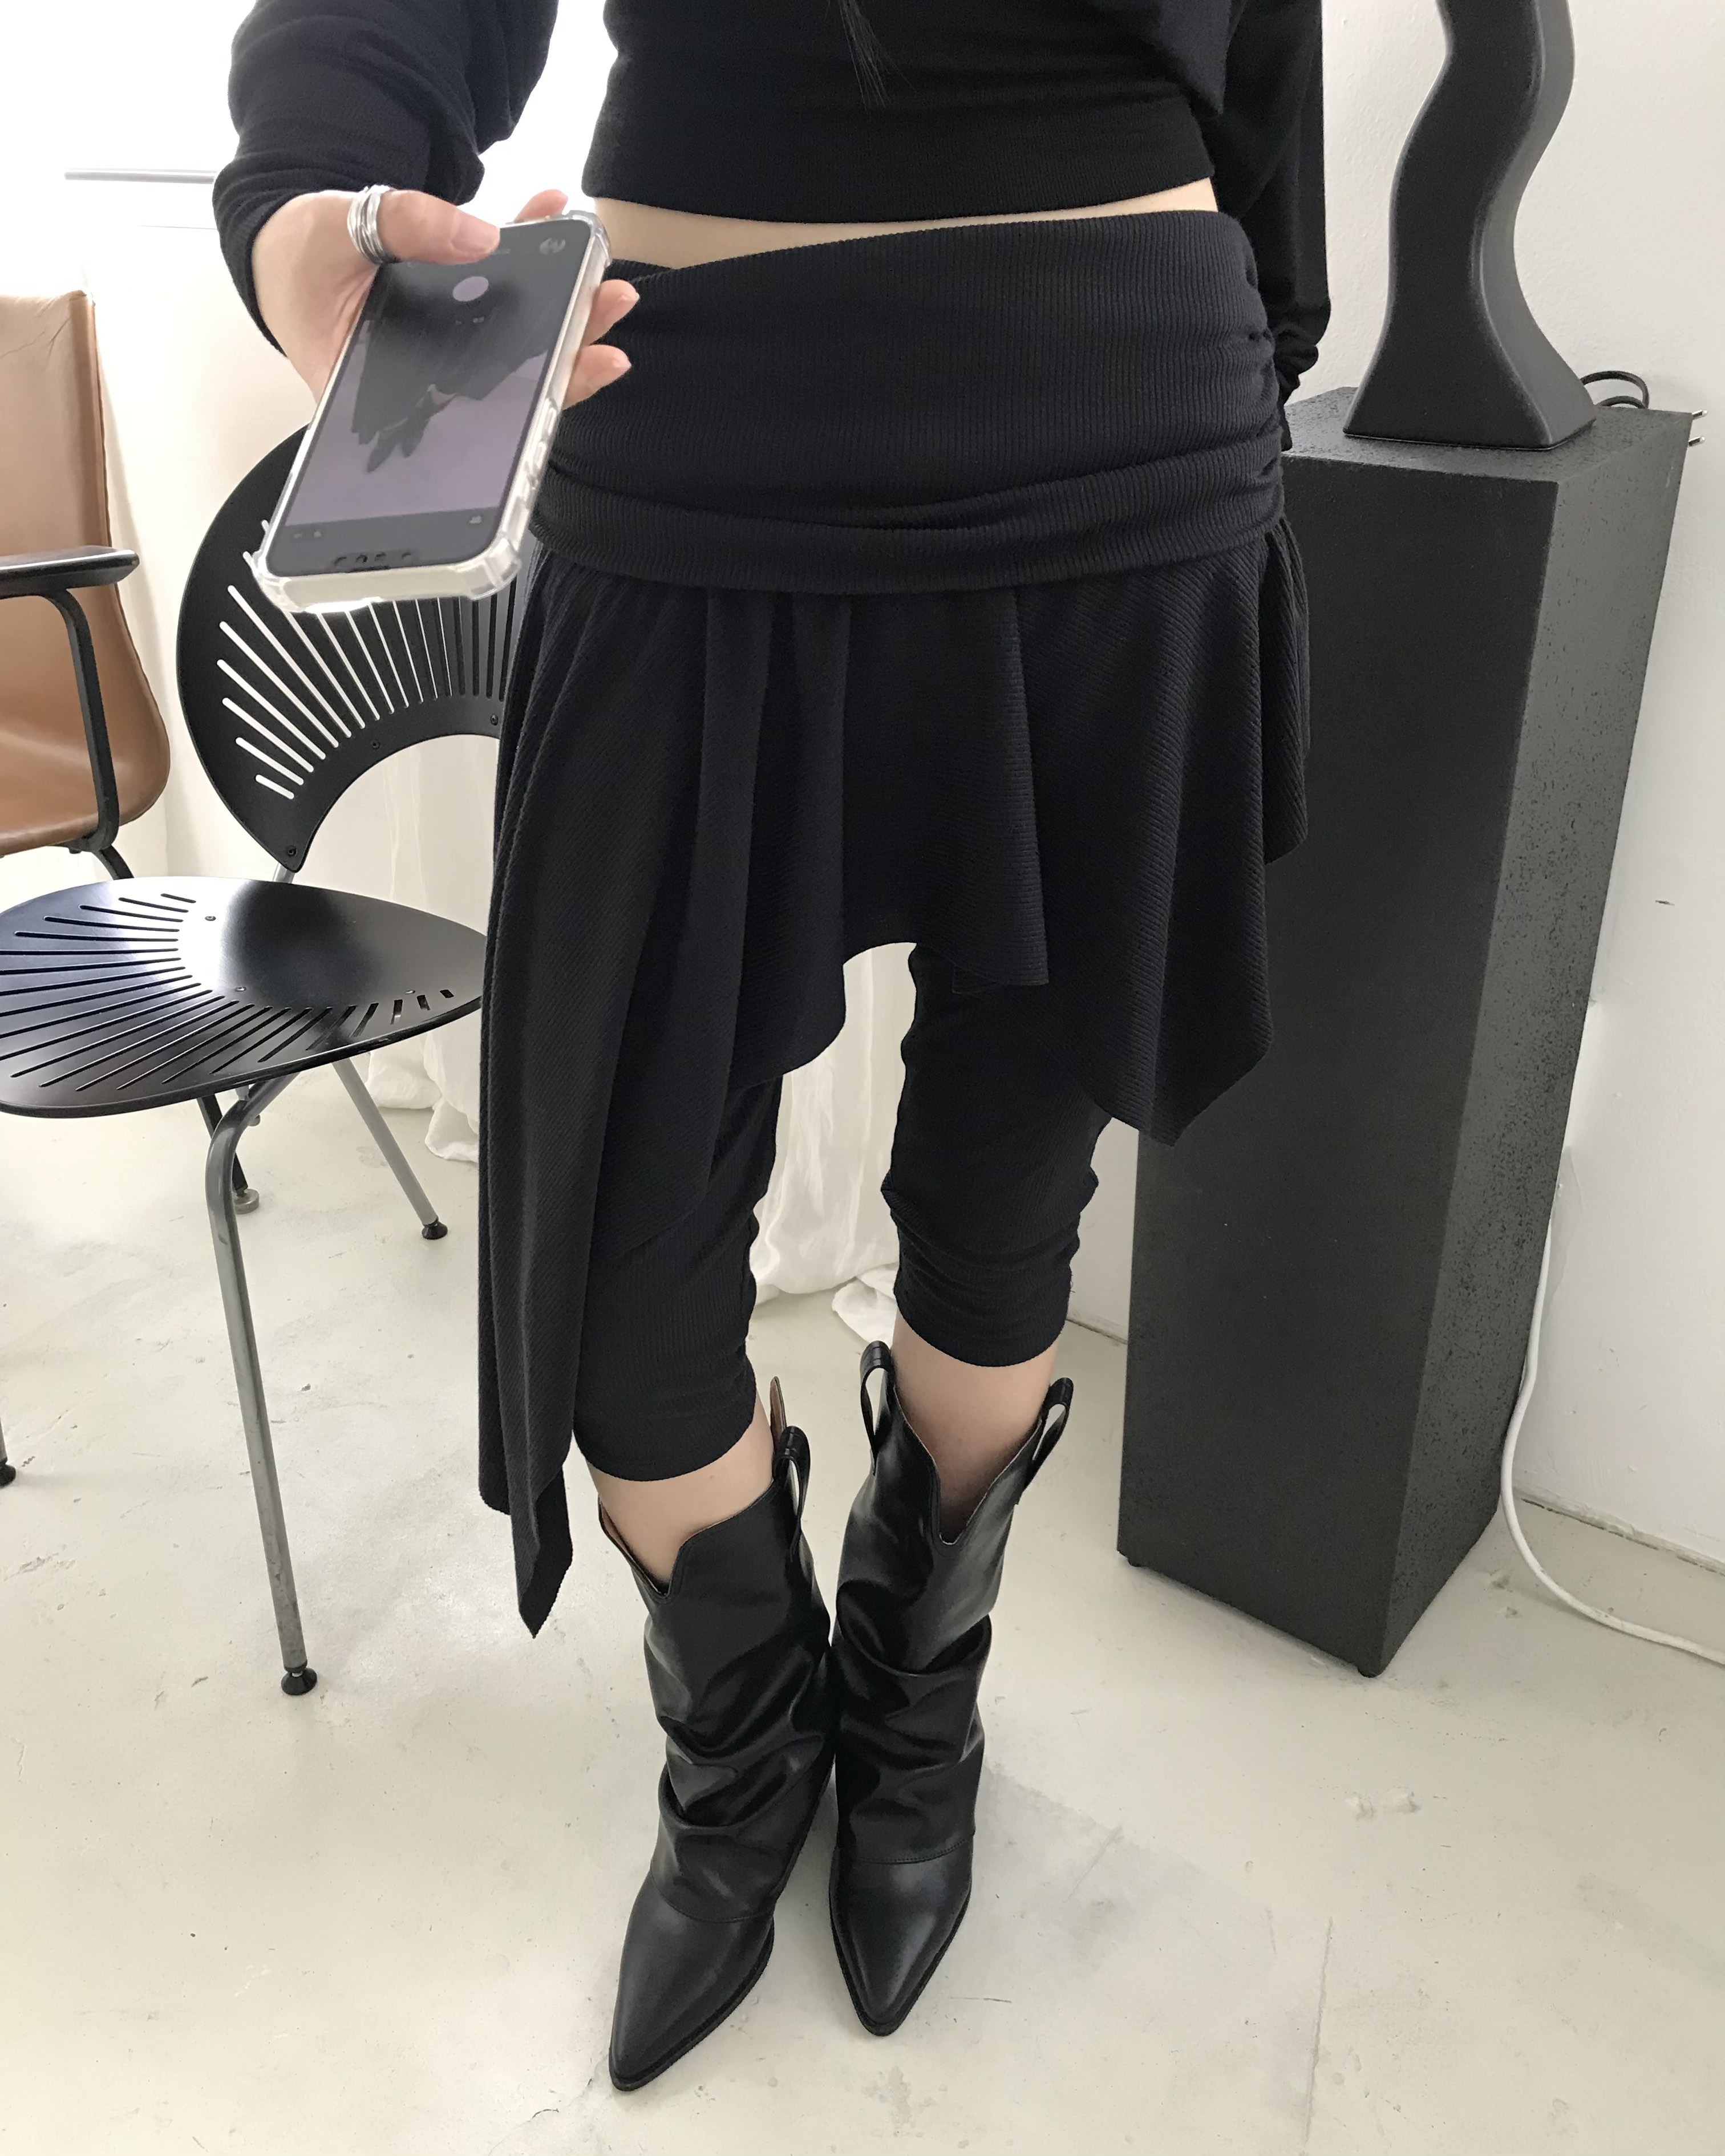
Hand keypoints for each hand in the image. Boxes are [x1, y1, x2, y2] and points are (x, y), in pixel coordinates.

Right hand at [251, 185, 637, 404]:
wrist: (282, 246)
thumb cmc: (298, 257)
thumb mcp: (337, 230)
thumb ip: (404, 226)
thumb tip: (480, 237)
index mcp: (386, 394)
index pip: (471, 413)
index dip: (531, 400)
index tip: (577, 370)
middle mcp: (425, 386)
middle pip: (510, 385)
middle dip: (567, 352)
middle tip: (608, 312)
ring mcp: (447, 358)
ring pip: (517, 348)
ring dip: (566, 312)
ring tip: (605, 281)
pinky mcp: (459, 323)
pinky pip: (505, 302)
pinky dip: (535, 265)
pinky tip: (555, 223)